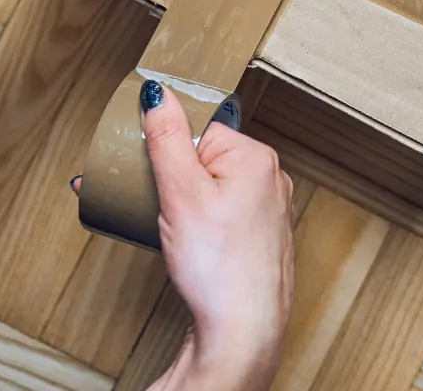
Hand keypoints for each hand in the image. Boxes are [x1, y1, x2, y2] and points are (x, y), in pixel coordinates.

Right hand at [116, 81, 294, 390]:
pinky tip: (188, 246)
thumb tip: (158, 92)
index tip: (151, 175)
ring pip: (212, 190)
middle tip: (153, 206)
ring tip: (166, 230)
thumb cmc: (217, 266)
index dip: (169, 153)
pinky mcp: (260, 239)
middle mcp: (271, 179)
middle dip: (171, 178)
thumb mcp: (180, 192)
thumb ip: (166, 138)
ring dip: (182, 203)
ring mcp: (269, 211)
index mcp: (256, 157)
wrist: (242, 331)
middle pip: (204, 159)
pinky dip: (200, 225)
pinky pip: (222, 217)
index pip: (200, 131)